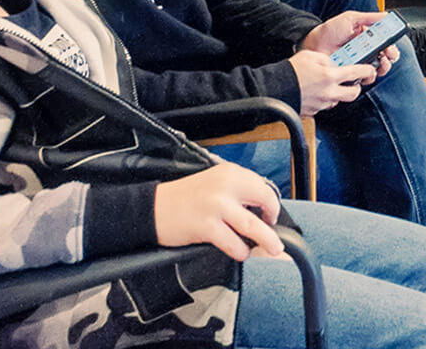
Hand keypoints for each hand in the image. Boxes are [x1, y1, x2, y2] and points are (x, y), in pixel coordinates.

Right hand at [154, 163, 282, 261]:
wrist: (151, 208)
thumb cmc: (182, 198)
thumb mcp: (213, 183)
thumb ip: (236, 191)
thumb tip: (261, 210)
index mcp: (229, 172)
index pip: (262, 186)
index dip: (270, 202)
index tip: (270, 214)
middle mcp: (226, 185)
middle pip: (264, 201)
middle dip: (274, 218)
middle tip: (274, 231)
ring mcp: (216, 206)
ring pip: (253, 225)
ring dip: (267, 240)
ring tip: (274, 249)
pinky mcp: (207, 226)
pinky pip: (234, 242)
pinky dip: (241, 251)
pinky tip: (241, 252)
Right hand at [288, 49, 374, 116]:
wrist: (273, 88)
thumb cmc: (290, 71)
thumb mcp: (311, 56)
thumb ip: (327, 59)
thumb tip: (335, 64)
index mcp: (330, 76)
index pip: (358, 73)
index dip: (368, 71)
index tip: (370, 70)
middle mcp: (329, 92)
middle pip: (354, 93)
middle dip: (355, 87)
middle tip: (352, 82)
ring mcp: (322, 104)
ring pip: (339, 101)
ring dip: (339, 94)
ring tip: (330, 86)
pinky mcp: (314, 112)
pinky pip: (325, 106)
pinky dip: (324, 100)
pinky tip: (317, 93)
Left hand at [300, 11, 393, 81]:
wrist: (313, 43)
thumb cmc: (329, 31)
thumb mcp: (351, 19)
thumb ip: (369, 17)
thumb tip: (386, 16)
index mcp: (368, 38)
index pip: (387, 43)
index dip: (392, 45)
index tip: (391, 44)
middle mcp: (366, 51)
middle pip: (386, 57)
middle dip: (390, 56)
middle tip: (386, 54)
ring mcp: (360, 63)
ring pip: (378, 69)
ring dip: (382, 67)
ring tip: (377, 62)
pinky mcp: (352, 73)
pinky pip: (365, 78)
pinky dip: (367, 76)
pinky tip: (363, 69)